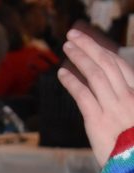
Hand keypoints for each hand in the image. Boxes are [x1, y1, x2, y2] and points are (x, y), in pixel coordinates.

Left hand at [59, 29, 133, 165]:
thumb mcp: (132, 121)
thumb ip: (125, 102)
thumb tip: (112, 94)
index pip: (121, 66)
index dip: (104, 53)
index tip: (91, 46)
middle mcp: (128, 97)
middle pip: (107, 64)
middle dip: (90, 47)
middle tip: (74, 36)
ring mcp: (114, 107)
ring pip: (96, 74)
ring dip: (80, 57)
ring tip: (67, 46)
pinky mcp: (98, 120)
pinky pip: (84, 95)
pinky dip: (72, 81)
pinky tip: (62, 72)